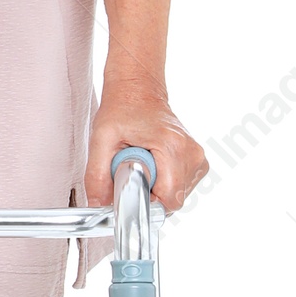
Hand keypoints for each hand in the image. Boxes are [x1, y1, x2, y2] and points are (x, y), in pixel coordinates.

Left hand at [86, 86, 207, 212]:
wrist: (138, 91)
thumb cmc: (122, 110)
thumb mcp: (101, 139)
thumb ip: (97, 175)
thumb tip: (100, 205)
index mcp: (173, 147)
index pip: (168, 199)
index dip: (145, 201)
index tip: (130, 187)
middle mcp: (192, 153)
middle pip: (172, 200)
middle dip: (149, 194)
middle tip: (133, 170)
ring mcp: (197, 157)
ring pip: (177, 195)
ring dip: (156, 188)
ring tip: (143, 163)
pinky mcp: (197, 161)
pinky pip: (180, 186)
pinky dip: (164, 182)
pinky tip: (153, 164)